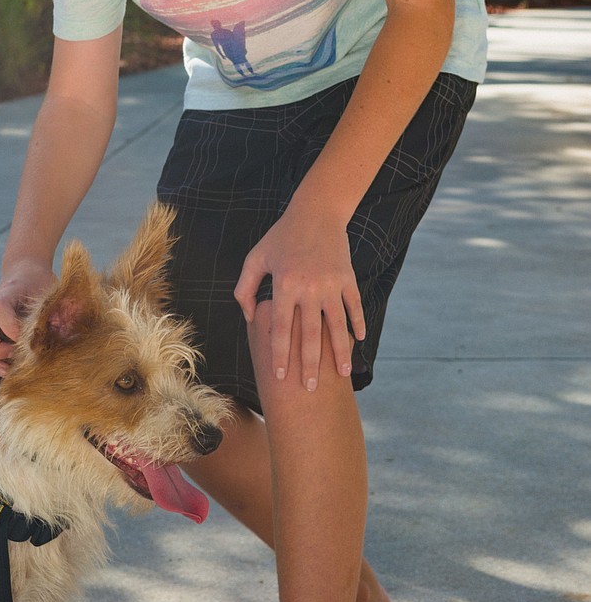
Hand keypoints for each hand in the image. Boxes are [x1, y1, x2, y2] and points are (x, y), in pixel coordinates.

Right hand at [0, 259, 55, 386]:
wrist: (23, 275)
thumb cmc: (37, 284)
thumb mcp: (47, 291)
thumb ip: (54, 309)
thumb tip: (60, 331)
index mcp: (5, 295)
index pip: (0, 310)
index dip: (13, 329)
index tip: (28, 339)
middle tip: (17, 357)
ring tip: (8, 372)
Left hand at [234, 206, 365, 391]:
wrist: (316, 212)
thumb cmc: (280, 237)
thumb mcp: (255, 258)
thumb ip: (245, 288)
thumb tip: (248, 317)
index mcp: (285, 284)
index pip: (280, 328)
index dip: (280, 355)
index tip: (280, 377)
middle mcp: (309, 287)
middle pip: (309, 334)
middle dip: (309, 364)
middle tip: (309, 389)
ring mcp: (331, 284)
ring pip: (337, 325)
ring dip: (340, 352)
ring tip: (343, 375)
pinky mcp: (348, 278)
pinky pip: (354, 306)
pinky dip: (357, 324)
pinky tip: (357, 342)